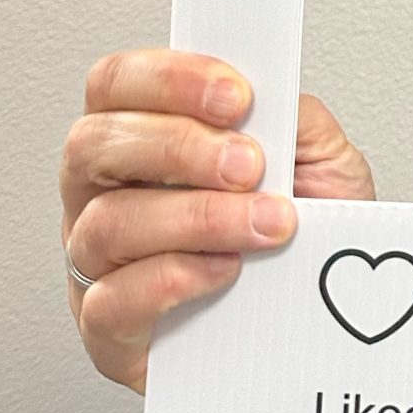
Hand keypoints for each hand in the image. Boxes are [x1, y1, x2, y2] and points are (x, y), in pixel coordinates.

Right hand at [60, 50, 374, 391]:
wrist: (320, 319)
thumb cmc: (304, 235)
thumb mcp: (318, 162)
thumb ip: (291, 119)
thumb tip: (269, 96)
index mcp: (141, 137)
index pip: (115, 84)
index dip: (167, 80)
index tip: (236, 97)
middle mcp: (103, 194)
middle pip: (92, 145)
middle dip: (178, 147)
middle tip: (250, 166)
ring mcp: (95, 263)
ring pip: (107, 224)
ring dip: (198, 218)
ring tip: (266, 225)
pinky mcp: (107, 331)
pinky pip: (112, 302)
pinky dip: (175, 279)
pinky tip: (226, 272)